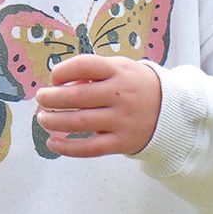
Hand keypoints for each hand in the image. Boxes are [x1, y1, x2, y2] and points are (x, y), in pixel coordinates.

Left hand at [33, 54, 162, 156]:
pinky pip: (90, 148)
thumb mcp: (120, 69)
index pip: (85, 65)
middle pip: (77, 96)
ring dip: (53, 121)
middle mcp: (121, 95)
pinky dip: (67, 147)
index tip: (54, 78)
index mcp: (119, 71)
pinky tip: (52, 143)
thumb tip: (58, 86)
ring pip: (79, 123)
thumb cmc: (134, 86)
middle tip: (41, 98)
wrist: (171, 111)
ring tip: (42, 119)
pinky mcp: (122, 142)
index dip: (63, 70)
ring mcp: (123, 120)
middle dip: (51, 98)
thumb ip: (93, 73)